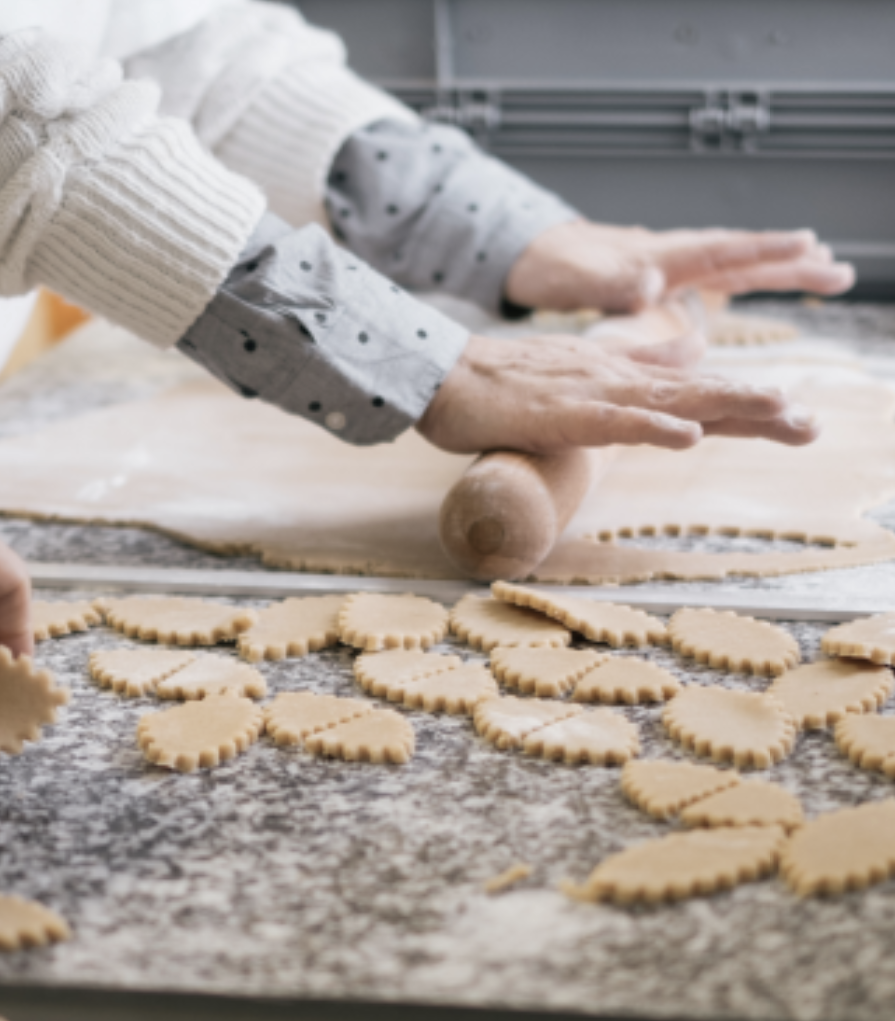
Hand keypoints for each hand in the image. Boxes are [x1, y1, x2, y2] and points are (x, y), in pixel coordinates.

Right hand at [417, 335, 817, 456]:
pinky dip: (653, 427)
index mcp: (621, 375)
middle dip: (758, 409)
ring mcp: (591, 393)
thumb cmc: (500, 381)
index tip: (796, 418)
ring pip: (671, 402)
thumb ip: (635, 361)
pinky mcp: (561, 412)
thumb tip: (694, 350)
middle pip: (699, 395)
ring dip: (727, 408)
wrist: (443, 374)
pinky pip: (614, 421)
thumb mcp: (580, 371)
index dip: (746, 404)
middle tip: (812, 426)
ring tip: (779, 415)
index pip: (695, 392)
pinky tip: (689, 436)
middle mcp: (617, 379)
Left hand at [505, 221, 854, 314]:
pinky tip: (767, 283)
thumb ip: (612, 283)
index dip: (762, 251)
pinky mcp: (660, 285)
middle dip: (791, 266)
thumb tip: (649, 287)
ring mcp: (670, 271)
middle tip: (841, 273)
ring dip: (779, 272)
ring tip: (827, 274)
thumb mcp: (576, 278)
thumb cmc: (552, 268)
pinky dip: (745, 280)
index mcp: (659, 256)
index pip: (721, 252)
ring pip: (734, 270)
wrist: (531, 260)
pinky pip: (712, 282)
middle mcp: (673, 260)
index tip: (807, 247)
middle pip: (741, 260)